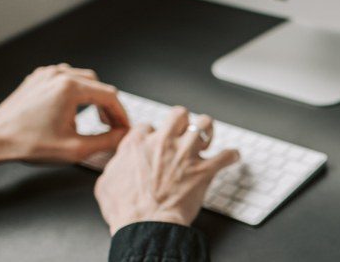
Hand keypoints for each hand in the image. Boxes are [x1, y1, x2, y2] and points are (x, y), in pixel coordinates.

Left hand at [0, 64, 129, 173]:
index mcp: (70, 88)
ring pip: (83, 79)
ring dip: (93, 97)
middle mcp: (59, 75)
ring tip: (95, 118)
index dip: (121, 114)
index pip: (110, 95)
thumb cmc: (28, 143)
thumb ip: (106, 141)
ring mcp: (46, 74)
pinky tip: (74, 109)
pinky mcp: (37, 79)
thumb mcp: (75, 149)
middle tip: (111, 126)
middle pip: (98, 85)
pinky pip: (65, 78)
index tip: (124, 128)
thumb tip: (123, 135)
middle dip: (108, 106)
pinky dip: (76, 92)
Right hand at [94, 107, 238, 234]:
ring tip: (208, 139)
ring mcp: (185, 155)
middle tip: (185, 132)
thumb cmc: (126, 209)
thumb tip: (119, 163)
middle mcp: (164, 143)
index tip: (156, 142)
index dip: (153, 134)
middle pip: (179, 114)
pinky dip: (231, 155)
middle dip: (184, 121)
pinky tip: (232, 157)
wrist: (145, 225)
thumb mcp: (106, 183)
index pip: (148, 125)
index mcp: (139, 144)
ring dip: (208, 130)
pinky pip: (225, 156)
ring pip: (205, 124)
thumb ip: (115, 166)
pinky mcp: (203, 170)